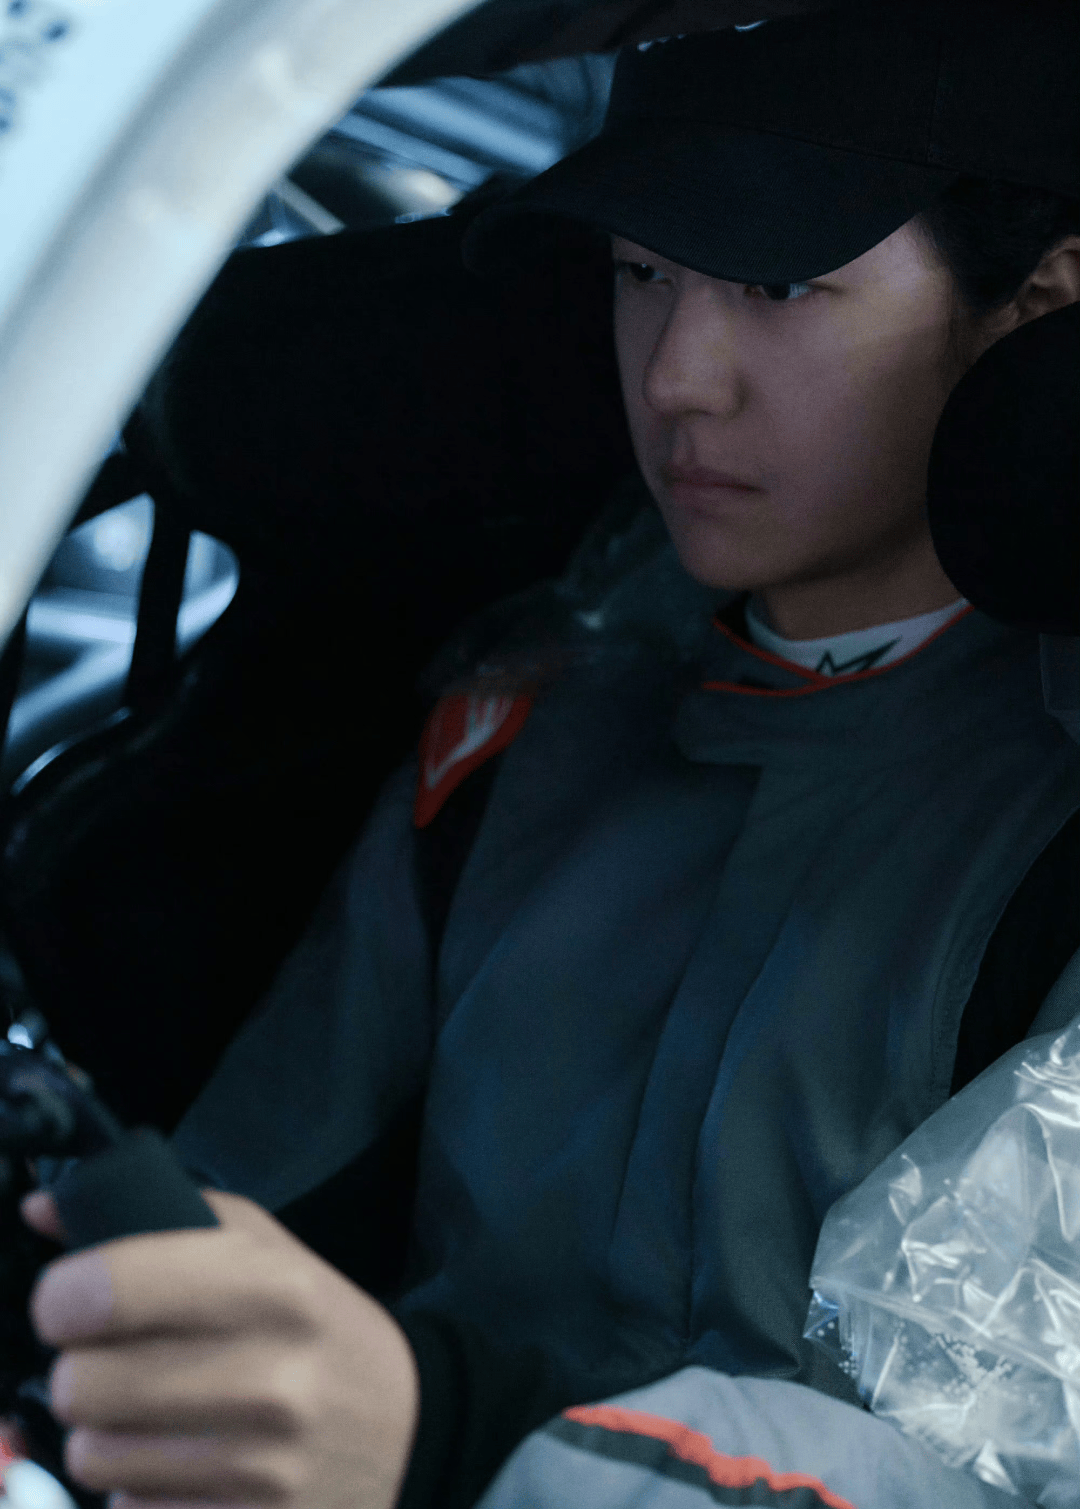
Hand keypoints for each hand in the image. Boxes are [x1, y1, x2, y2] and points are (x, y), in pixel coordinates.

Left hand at [22, 1189, 418, 1508]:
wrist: (409, 1428)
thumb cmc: (320, 1326)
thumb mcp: (269, 1248)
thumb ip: (164, 1213)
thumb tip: (44, 1209)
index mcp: (270, 1287)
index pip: (110, 1289)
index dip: (64, 1295)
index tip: (69, 1301)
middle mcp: (266, 1377)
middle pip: (82, 1385)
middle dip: (80, 1371)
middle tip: (107, 1362)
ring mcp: (257, 1468)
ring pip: (93, 1457)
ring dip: (103, 1435)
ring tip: (145, 1414)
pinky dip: (137, 1489)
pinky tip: (177, 1461)